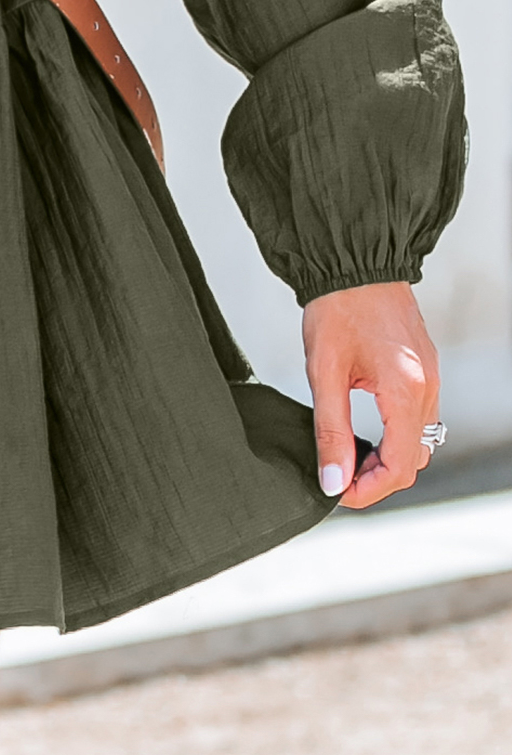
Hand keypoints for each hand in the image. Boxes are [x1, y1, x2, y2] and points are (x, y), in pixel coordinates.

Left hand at [303, 280, 439, 508]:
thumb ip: (330, 430)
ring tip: (350, 457)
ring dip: (389, 458)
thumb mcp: (324, 372)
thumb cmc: (337, 307)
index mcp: (406, 390)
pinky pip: (420, 417)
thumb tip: (332, 480)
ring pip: (420, 440)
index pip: (399, 466)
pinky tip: (367, 431)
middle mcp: (427, 386)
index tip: (338, 494)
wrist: (354, 260)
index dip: (369, 490)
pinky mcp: (424, 367)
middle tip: (340, 479)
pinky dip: (397, 434)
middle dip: (378, 478)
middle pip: (414, 459)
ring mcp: (430, 376)